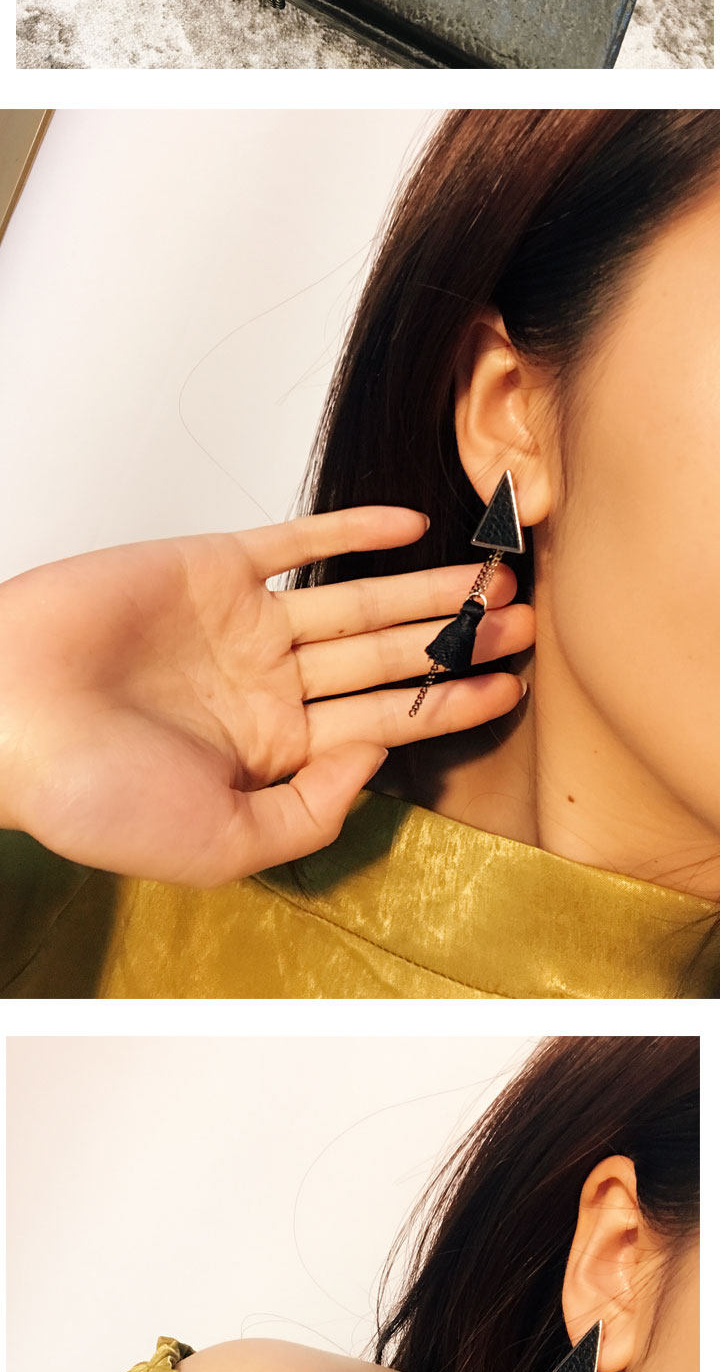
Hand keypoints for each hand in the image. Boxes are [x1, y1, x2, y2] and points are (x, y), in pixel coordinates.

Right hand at [0, 507, 533, 885]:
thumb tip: (380, 759)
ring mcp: (241, 623)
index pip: (383, 722)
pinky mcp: (211, 567)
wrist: (4, 716)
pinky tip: (410, 526)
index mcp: (270, 751)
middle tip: (522, 620)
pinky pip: (296, 542)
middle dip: (454, 641)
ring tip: (489, 578)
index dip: (450, 703)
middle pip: (384, 657)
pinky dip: (351, 530)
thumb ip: (312, 811)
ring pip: (356, 600)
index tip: (510, 686)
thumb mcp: (223, 844)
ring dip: (422, 590)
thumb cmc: (91, 796)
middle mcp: (265, 685)